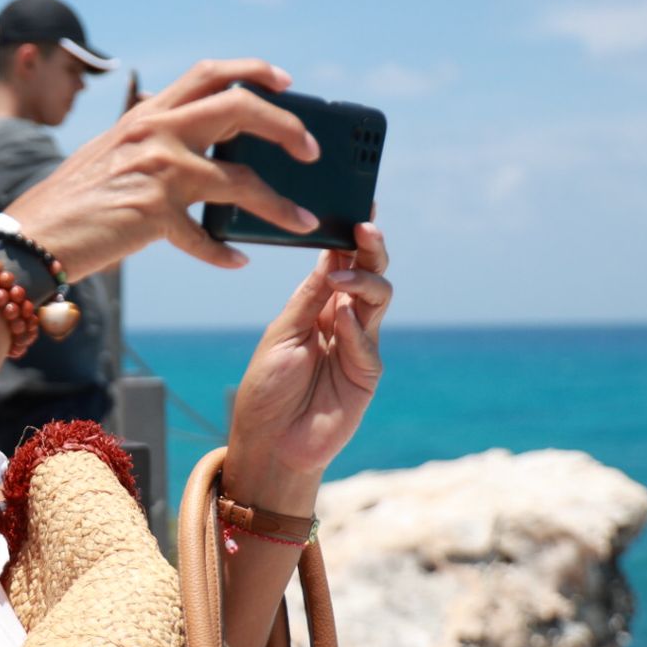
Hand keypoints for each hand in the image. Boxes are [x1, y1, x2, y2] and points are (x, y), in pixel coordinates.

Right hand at [6, 59, 320, 278]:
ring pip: (241, 180)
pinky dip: (225, 252)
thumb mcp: (114, 153)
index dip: (255, 70)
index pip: (210, 72)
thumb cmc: (73, 202)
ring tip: (302, 219)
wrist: (31, 239)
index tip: (286, 82)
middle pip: (240, 109)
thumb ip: (157, 143)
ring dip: (279, 203)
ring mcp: (157, 172)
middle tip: (309, 149)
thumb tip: (208, 154)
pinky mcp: (154, 215)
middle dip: (286, 126)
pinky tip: (237, 261)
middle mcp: (156, 132)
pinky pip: (206, 237)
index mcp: (148, 114)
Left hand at [223, 222, 390, 513]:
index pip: (339, 261)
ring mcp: (358, 344)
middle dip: (371, 247)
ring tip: (342, 279)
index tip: (358, 205)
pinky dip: (355, 327)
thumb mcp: (282, 333)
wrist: (269, 441)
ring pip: (379, 298)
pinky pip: (369, 341)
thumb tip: (330, 258)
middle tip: (366, 227)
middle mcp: (342, 318)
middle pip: (368, 272)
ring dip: (364, 280)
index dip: (349, 235)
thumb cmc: (267, 388)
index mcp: (317, 305)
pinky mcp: (366, 373)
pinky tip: (340, 321)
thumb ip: (309, 299)